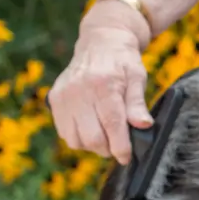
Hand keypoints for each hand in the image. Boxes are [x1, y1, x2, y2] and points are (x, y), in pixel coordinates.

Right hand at [47, 3, 153, 165]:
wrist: (100, 41)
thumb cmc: (123, 61)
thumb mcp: (138, 77)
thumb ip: (138, 103)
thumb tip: (144, 125)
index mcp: (103, 84)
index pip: (112, 124)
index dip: (120, 146)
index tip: (126, 157)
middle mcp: (79, 90)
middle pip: (92, 136)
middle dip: (108, 148)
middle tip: (119, 146)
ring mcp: (63, 95)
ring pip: (76, 139)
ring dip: (93, 146)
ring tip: (106, 137)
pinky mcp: (54, 99)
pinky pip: (64, 132)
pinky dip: (79, 138)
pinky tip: (91, 129)